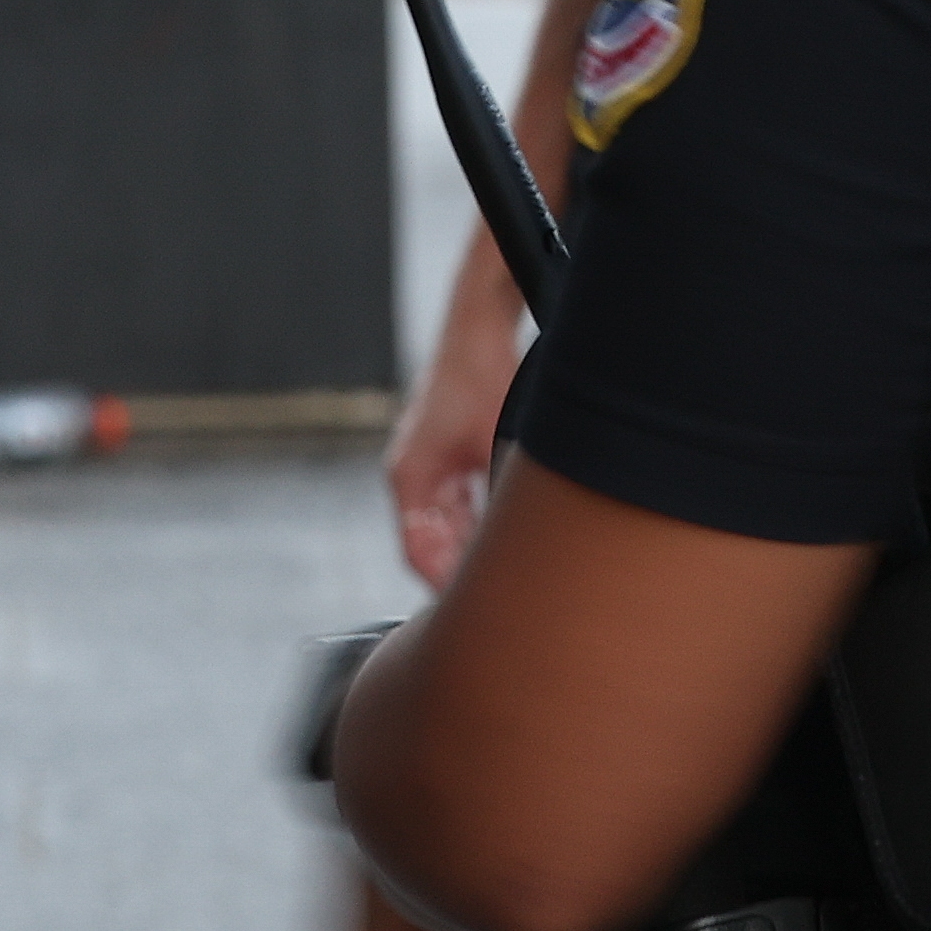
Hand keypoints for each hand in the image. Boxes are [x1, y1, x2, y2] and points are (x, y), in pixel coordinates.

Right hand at [384, 225, 520, 587]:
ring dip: (473, 547)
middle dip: (462, 571)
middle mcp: (413, 475)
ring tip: (509, 573)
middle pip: (431, 544)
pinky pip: (459, 505)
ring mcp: (429, 466)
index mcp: (410, 477)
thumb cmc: (481, 376)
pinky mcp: (448, 455)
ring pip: (447, 527)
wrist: (479, 324)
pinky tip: (511, 534)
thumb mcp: (498, 443)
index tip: (477, 605)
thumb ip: (501, 496)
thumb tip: (520, 544)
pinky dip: (480, 523)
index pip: (417, 553)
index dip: (445, 585)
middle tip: (503, 598)